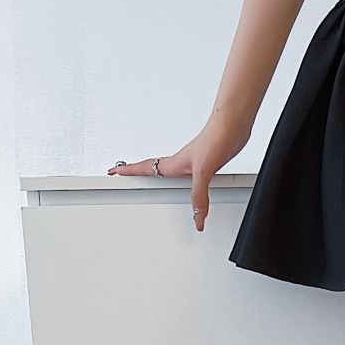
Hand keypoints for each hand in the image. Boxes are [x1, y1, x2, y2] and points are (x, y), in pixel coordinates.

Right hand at [106, 115, 251, 230]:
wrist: (232, 127)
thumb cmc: (215, 140)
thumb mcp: (204, 171)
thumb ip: (198, 195)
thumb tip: (197, 217)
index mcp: (174, 164)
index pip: (144, 168)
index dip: (127, 171)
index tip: (112, 172)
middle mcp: (180, 163)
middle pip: (151, 168)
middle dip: (135, 171)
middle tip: (122, 174)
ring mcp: (192, 162)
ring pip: (168, 171)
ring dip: (156, 173)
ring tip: (147, 178)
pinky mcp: (206, 162)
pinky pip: (188, 175)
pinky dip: (182, 179)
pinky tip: (189, 181)